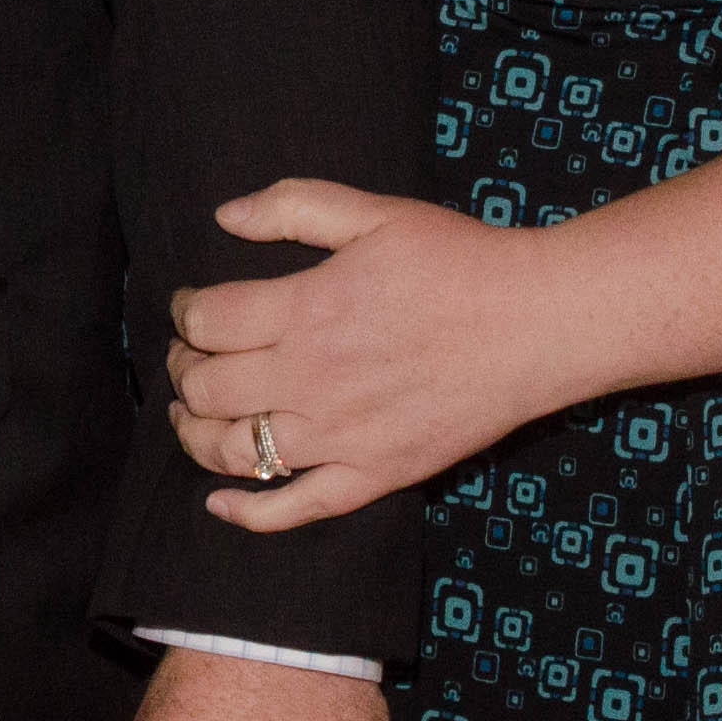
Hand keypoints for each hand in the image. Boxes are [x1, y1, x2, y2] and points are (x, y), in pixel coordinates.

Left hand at [165, 178, 577, 531]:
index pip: (205, 321)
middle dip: (181, 371)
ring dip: (195, 435)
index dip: (182, 313)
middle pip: (207, 387)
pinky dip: (248, 513)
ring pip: (235, 451)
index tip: (189, 308)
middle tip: (187, 358)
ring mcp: (342, 435)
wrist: (539, 323)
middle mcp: (313, 379)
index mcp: (306, 310)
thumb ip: (292, 207)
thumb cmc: (460, 261)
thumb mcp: (374, 214)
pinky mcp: (376, 474)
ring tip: (191, 416)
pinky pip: (296, 509)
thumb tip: (224, 215)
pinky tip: (219, 503)